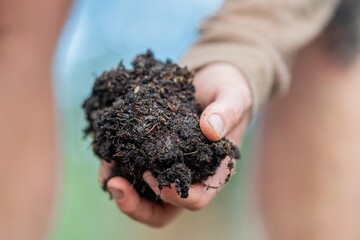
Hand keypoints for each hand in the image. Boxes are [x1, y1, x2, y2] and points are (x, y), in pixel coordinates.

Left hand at [99, 62, 251, 226]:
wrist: (209, 82)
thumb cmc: (227, 92)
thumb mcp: (234, 97)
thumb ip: (228, 111)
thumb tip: (210, 129)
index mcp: (212, 172)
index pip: (195, 199)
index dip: (172, 194)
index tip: (151, 173)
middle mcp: (188, 176)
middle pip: (161, 210)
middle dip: (135, 205)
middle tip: (114, 184)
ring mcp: (168, 166)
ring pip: (142, 195)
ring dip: (120, 188)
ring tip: (104, 166)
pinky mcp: (152, 153)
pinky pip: (132, 170)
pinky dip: (116, 166)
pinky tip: (105, 151)